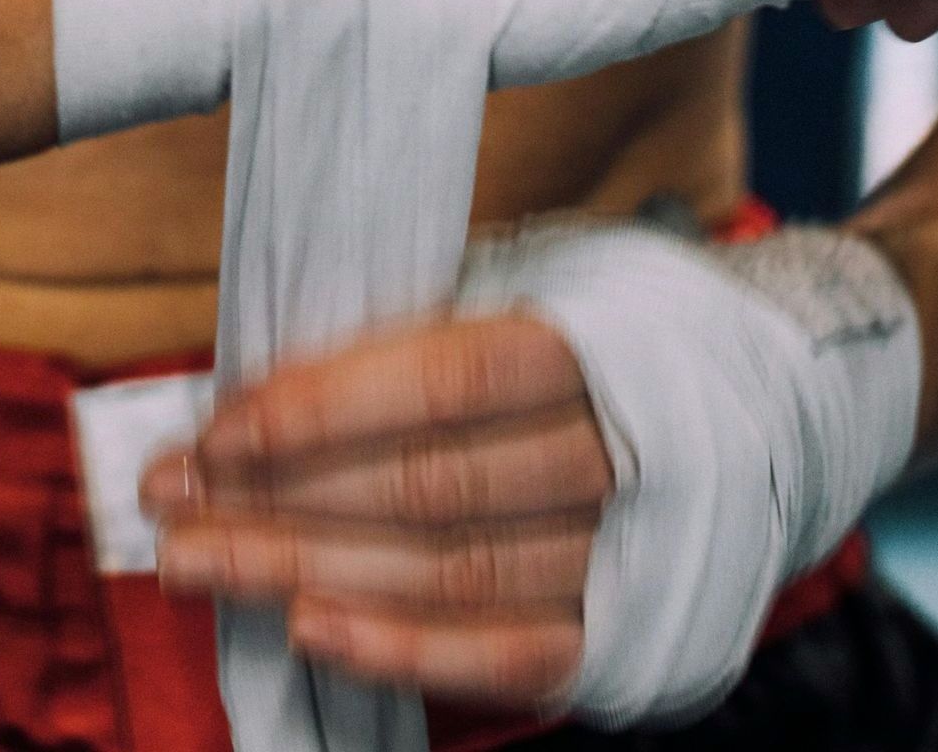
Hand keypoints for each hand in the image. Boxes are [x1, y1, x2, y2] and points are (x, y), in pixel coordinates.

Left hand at [140, 316, 612, 704]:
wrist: (768, 407)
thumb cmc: (610, 334)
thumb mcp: (536, 280)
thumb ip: (428, 319)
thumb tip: (277, 370)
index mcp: (594, 347)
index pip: (443, 383)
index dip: (320, 411)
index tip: (216, 431)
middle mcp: (616, 457)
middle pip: (427, 487)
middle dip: (277, 497)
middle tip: (168, 501)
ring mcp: (623, 555)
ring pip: (449, 572)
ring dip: (306, 572)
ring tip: (199, 562)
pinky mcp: (623, 636)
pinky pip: (510, 657)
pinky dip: (406, 651)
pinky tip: (309, 631)